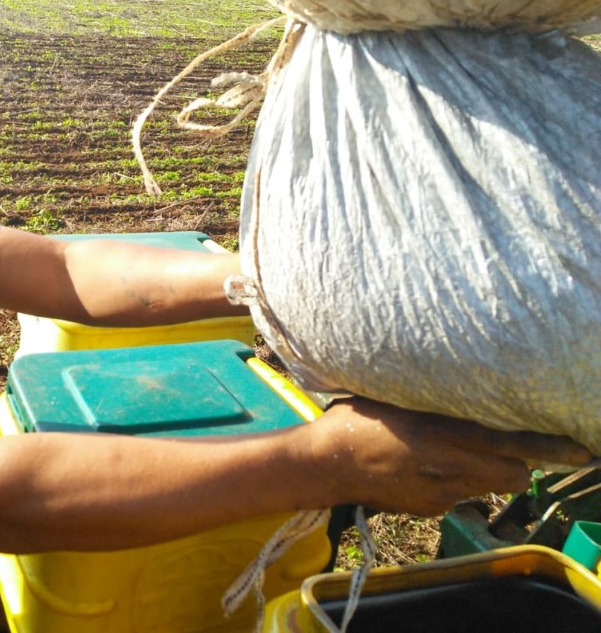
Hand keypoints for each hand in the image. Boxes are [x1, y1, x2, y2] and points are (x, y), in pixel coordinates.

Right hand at [309, 397, 591, 515]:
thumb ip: (437, 399)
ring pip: (486, 486)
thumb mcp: (397, 399)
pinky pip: (459, 494)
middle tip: (505, 443)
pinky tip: (425, 466)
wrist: (324, 466)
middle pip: (511, 476)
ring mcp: (440, 496)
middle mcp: (448, 471)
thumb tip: (471, 389)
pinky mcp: (429, 510)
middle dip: (516, 461)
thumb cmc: (355, 420)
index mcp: (441, 437)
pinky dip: (455, 481)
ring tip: (455, 451)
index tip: (580, 449)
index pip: (510, 445)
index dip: (548, 448)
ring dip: (484, 469)